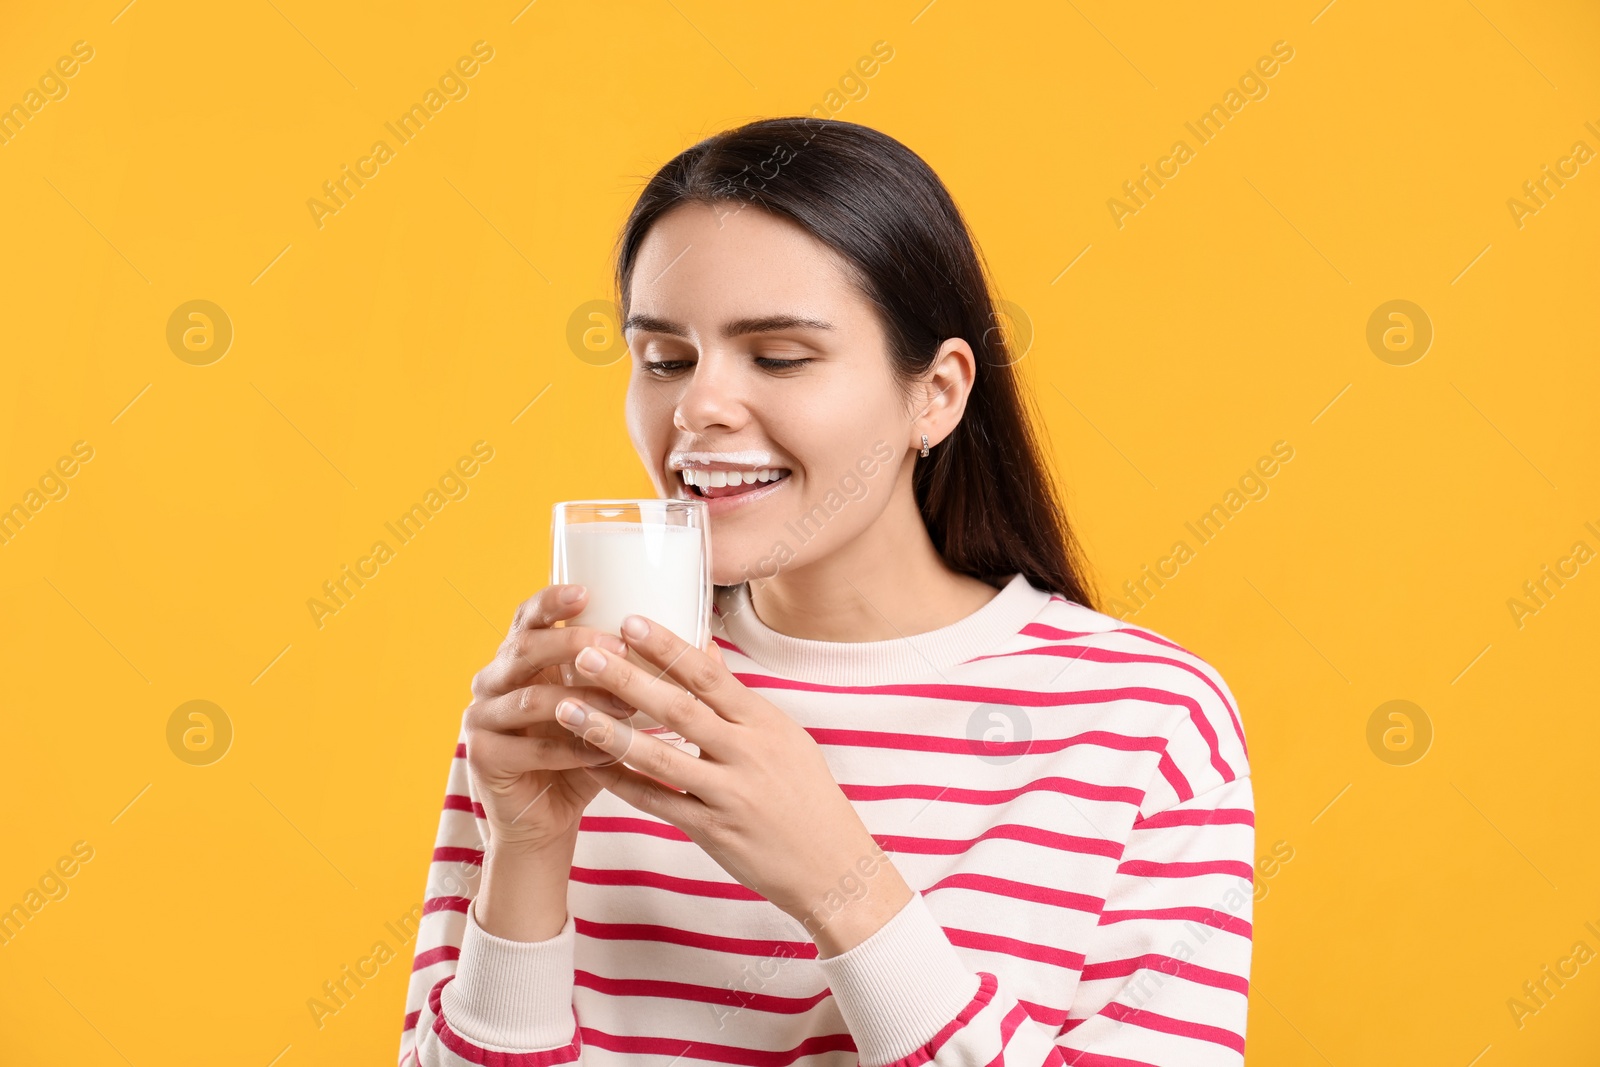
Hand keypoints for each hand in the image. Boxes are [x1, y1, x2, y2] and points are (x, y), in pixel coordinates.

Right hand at [463, 584, 635, 855]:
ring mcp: (480, 717)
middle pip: (525, 648)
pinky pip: (531, 748)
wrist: (544, 818)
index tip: (587, 591)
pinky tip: (605, 754)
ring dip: (582, 701)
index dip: (552, 601)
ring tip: (625, 704)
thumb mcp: (609, 709)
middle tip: (616, 647)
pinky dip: (572, 749)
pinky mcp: (482, 756)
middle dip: (572, 643)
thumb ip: (639, 676)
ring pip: (530, 698)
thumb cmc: (582, 755)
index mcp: (520, 658)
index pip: (529, 617)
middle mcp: (492, 680)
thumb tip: (706, 645)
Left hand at [553, 614, 913, 954]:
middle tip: (585, 653)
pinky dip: (621, 782)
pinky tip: (589, 763)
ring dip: (607, 730)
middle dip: (627, 678)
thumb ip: (739, 701)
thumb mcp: (784, 739)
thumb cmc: (806, 797)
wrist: (833, 867)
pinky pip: (658, 802)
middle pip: (678, 708)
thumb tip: (705, 653)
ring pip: (658, 756)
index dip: (667, 646)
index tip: (630, 620)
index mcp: (766, 723)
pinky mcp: (714, 831)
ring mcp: (730, 794)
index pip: (710, 675)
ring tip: (567, 707)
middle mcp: (748, 754)